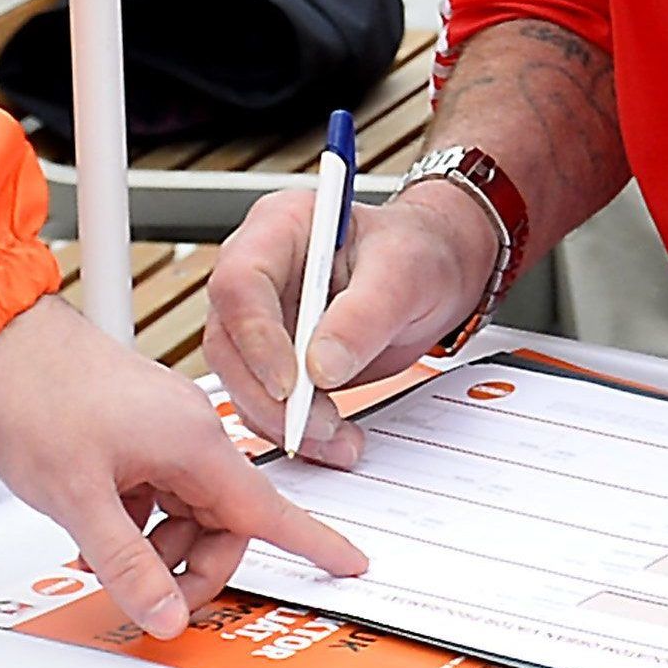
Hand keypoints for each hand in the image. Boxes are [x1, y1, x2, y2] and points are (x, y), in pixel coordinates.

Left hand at [0, 296, 365, 637]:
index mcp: (193, 441)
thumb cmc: (36, 396)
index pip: (268, 507)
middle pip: (223, 520)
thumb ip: (126, 564)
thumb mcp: (79, 499)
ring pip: (188, 509)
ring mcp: (162, 428)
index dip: (314, 541)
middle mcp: (189, 431)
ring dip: (159, 546)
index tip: (348, 563)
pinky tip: (100, 532)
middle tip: (150, 597)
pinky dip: (138, 521)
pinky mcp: (136, 429)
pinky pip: (158, 491)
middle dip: (194, 566)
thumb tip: (163, 614)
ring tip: (108, 560)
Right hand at [195, 178, 497, 467]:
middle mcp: (258, 272)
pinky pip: (264, 399)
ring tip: (337, 439)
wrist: (438, 273)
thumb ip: (364, 315)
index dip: (257, 338)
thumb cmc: (420, 252)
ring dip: (282, 420)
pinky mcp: (272, 357)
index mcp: (279, 227)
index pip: (240, 283)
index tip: (292, 384)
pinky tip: (332, 441)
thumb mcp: (405, 273)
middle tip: (318, 425)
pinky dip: (294, 428)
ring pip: (240, 379)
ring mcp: (261, 317)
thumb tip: (322, 368)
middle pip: (229, 340)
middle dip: (268, 395)